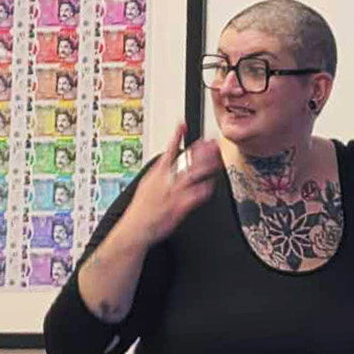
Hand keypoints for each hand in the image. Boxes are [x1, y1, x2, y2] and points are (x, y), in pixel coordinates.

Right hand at [118, 121, 220, 247]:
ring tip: (217, 157)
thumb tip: (167, 160)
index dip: (176, 137)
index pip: (167, 151)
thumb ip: (159, 171)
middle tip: (211, 140)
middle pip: (184, 161)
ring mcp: (173, 193)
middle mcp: (165, 181)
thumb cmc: (141, 208)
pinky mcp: (179, 207)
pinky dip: (204, 190)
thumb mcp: (146, 184)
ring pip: (191, 175)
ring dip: (205, 165)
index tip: (183, 124)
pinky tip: (212, 184)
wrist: (135, 228)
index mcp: (156, 174)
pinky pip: (194, 196)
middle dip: (199, 150)